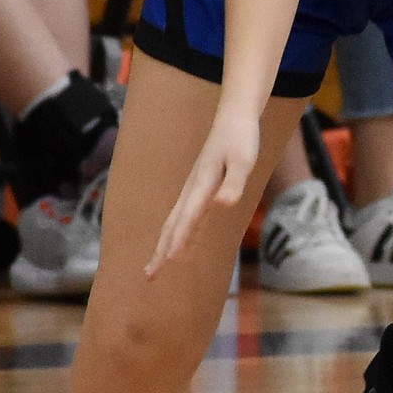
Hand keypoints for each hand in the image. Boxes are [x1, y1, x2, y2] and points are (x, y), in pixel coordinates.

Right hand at [144, 101, 259, 277]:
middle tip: (148, 276)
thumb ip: (234, 183)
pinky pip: (188, 217)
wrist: (235, 116)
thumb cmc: (241, 138)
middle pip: (173, 226)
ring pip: (176, 223)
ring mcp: (195, 189)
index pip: (188, 219)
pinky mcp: (202, 189)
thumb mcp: (244, 160)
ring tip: (156, 267)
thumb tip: (223, 205)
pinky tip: (182, 247)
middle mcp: (194, 190)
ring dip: (166, 245)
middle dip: (160, 251)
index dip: (178, 241)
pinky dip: (181, 234)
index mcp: (202, 185)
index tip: (166, 262)